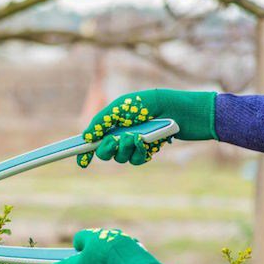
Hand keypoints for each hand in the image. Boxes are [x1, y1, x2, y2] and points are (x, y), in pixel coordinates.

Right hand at [43, 229, 170, 263]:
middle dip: (93, 257)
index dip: (75, 251)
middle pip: (96, 244)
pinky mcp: (139, 251)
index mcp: (92, 235)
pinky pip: (127, 257)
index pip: (79, 239)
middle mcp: (109, 234)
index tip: (76, 263)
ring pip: (112, 250)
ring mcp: (125, 241)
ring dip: (109, 260)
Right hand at [77, 89, 216, 167]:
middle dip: (108, 149)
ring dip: (127, 149)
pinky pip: (137, 160)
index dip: (84, 150)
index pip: (93, 139)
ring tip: (139, 137)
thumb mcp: (123, 106)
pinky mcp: (147, 150)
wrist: (183, 112)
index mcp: (112, 122)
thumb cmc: (153, 103)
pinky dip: (141, 152)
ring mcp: (134, 143)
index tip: (80, 160)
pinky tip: (149, 143)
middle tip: (116, 141)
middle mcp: (121, 133)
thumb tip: (86, 137)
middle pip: (104, 152)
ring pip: (120, 157)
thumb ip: (102, 120)